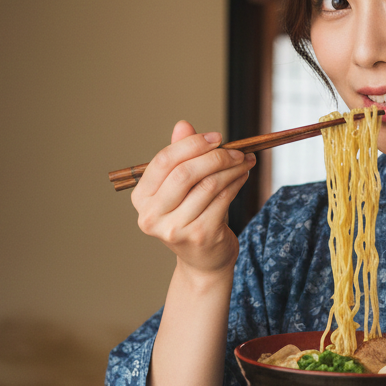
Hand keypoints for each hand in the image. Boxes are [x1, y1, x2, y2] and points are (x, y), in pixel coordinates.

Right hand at [132, 120, 254, 276]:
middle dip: (216, 156)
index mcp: (141, 199)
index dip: (192, 144)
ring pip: (208, 185)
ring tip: (244, 162)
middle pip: (185, 173)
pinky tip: (243, 176)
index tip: (217, 137)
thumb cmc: (191, 217)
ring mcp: (175, 229)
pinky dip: (236, 183)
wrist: (203, 260)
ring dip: (231, 169)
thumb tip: (183, 125)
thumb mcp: (181, 188)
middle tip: (237, 151)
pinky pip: (223, 200)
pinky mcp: (200, 236)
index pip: (164, 161)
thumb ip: (180, 157)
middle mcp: (152, 216)